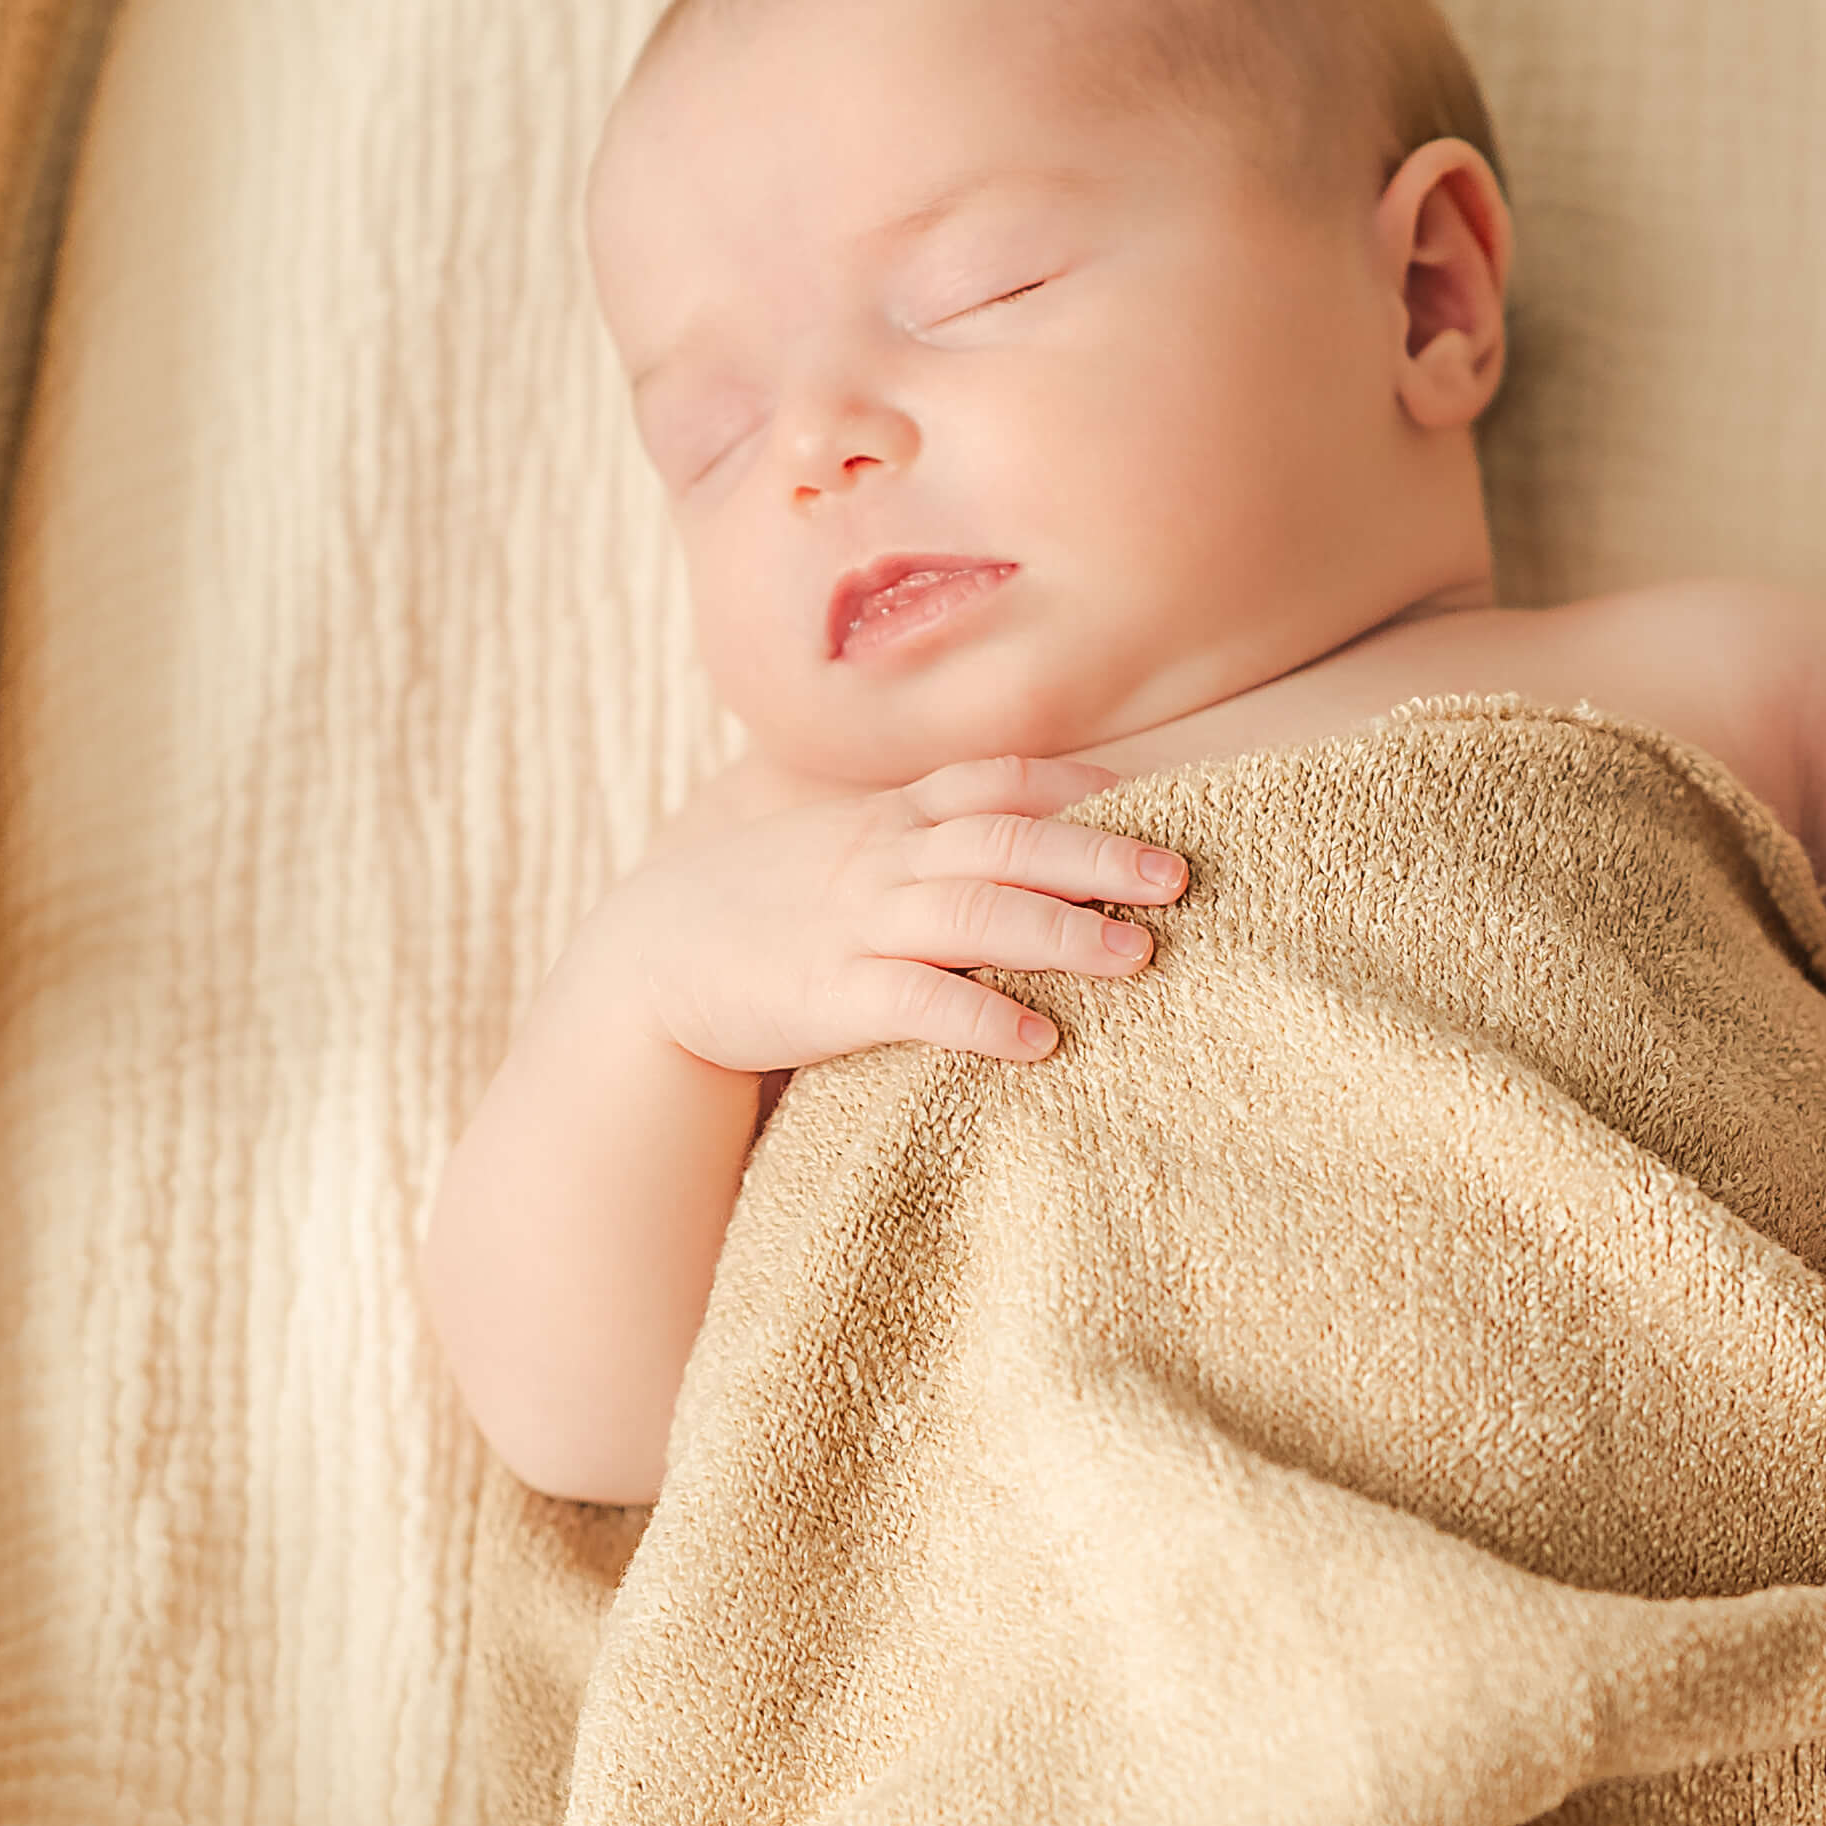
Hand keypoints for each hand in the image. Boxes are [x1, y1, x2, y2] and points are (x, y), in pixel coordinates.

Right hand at [603, 755, 1186, 1075]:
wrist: (649, 960)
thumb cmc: (762, 906)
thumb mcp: (843, 848)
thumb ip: (922, 837)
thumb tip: (1013, 839)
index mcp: (888, 821)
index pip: (991, 784)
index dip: (1071, 792)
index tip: (1146, 802)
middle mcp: (882, 862)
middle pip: (1004, 843)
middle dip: (1095, 855)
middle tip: (1176, 877)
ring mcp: (856, 925)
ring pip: (973, 916)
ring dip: (1060, 932)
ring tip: (1136, 955)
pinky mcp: (830, 996)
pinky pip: (916, 1003)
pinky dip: (981, 1020)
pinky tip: (1040, 1041)